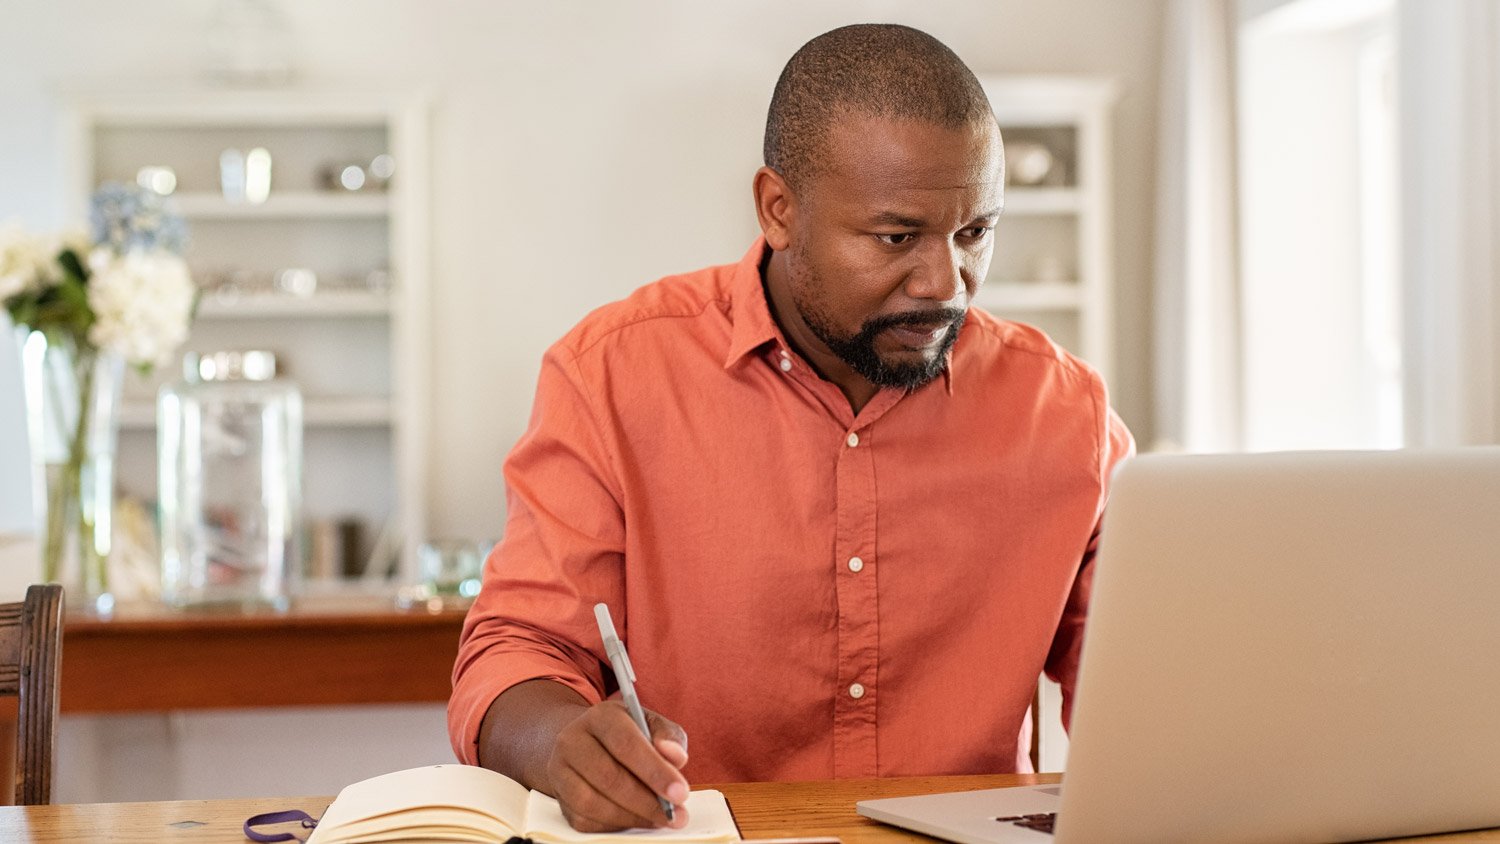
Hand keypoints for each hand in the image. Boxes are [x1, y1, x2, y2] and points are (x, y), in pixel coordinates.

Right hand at [546, 700, 690, 831]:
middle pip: (609, 777)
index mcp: (599, 717)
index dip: (655, 771)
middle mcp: (572, 741)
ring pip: (593, 803)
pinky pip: (585, 820)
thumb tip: (676, 757)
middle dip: (647, 801)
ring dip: (632, 816)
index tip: (680, 792)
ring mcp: (559, 770)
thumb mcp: (649, 723)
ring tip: (659, 819)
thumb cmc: (625, 734)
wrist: (584, 741)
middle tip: (675, 815)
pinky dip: (614, 825)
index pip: (626, 744)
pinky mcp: (558, 796)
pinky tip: (636, 819)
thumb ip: (669, 736)